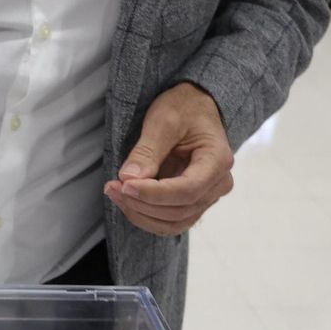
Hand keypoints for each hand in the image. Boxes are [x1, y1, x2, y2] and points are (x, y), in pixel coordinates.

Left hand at [104, 83, 234, 235]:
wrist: (194, 107)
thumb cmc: (184, 108)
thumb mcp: (163, 121)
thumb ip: (148, 151)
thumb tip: (129, 179)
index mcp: (217, 160)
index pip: (187, 190)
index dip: (154, 194)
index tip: (124, 185)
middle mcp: (218, 184)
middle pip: (180, 210)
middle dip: (142, 204)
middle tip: (112, 187)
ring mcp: (207, 196)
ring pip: (174, 222)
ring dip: (141, 214)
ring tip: (114, 192)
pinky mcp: (193, 201)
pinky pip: (170, 220)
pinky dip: (146, 216)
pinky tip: (125, 200)